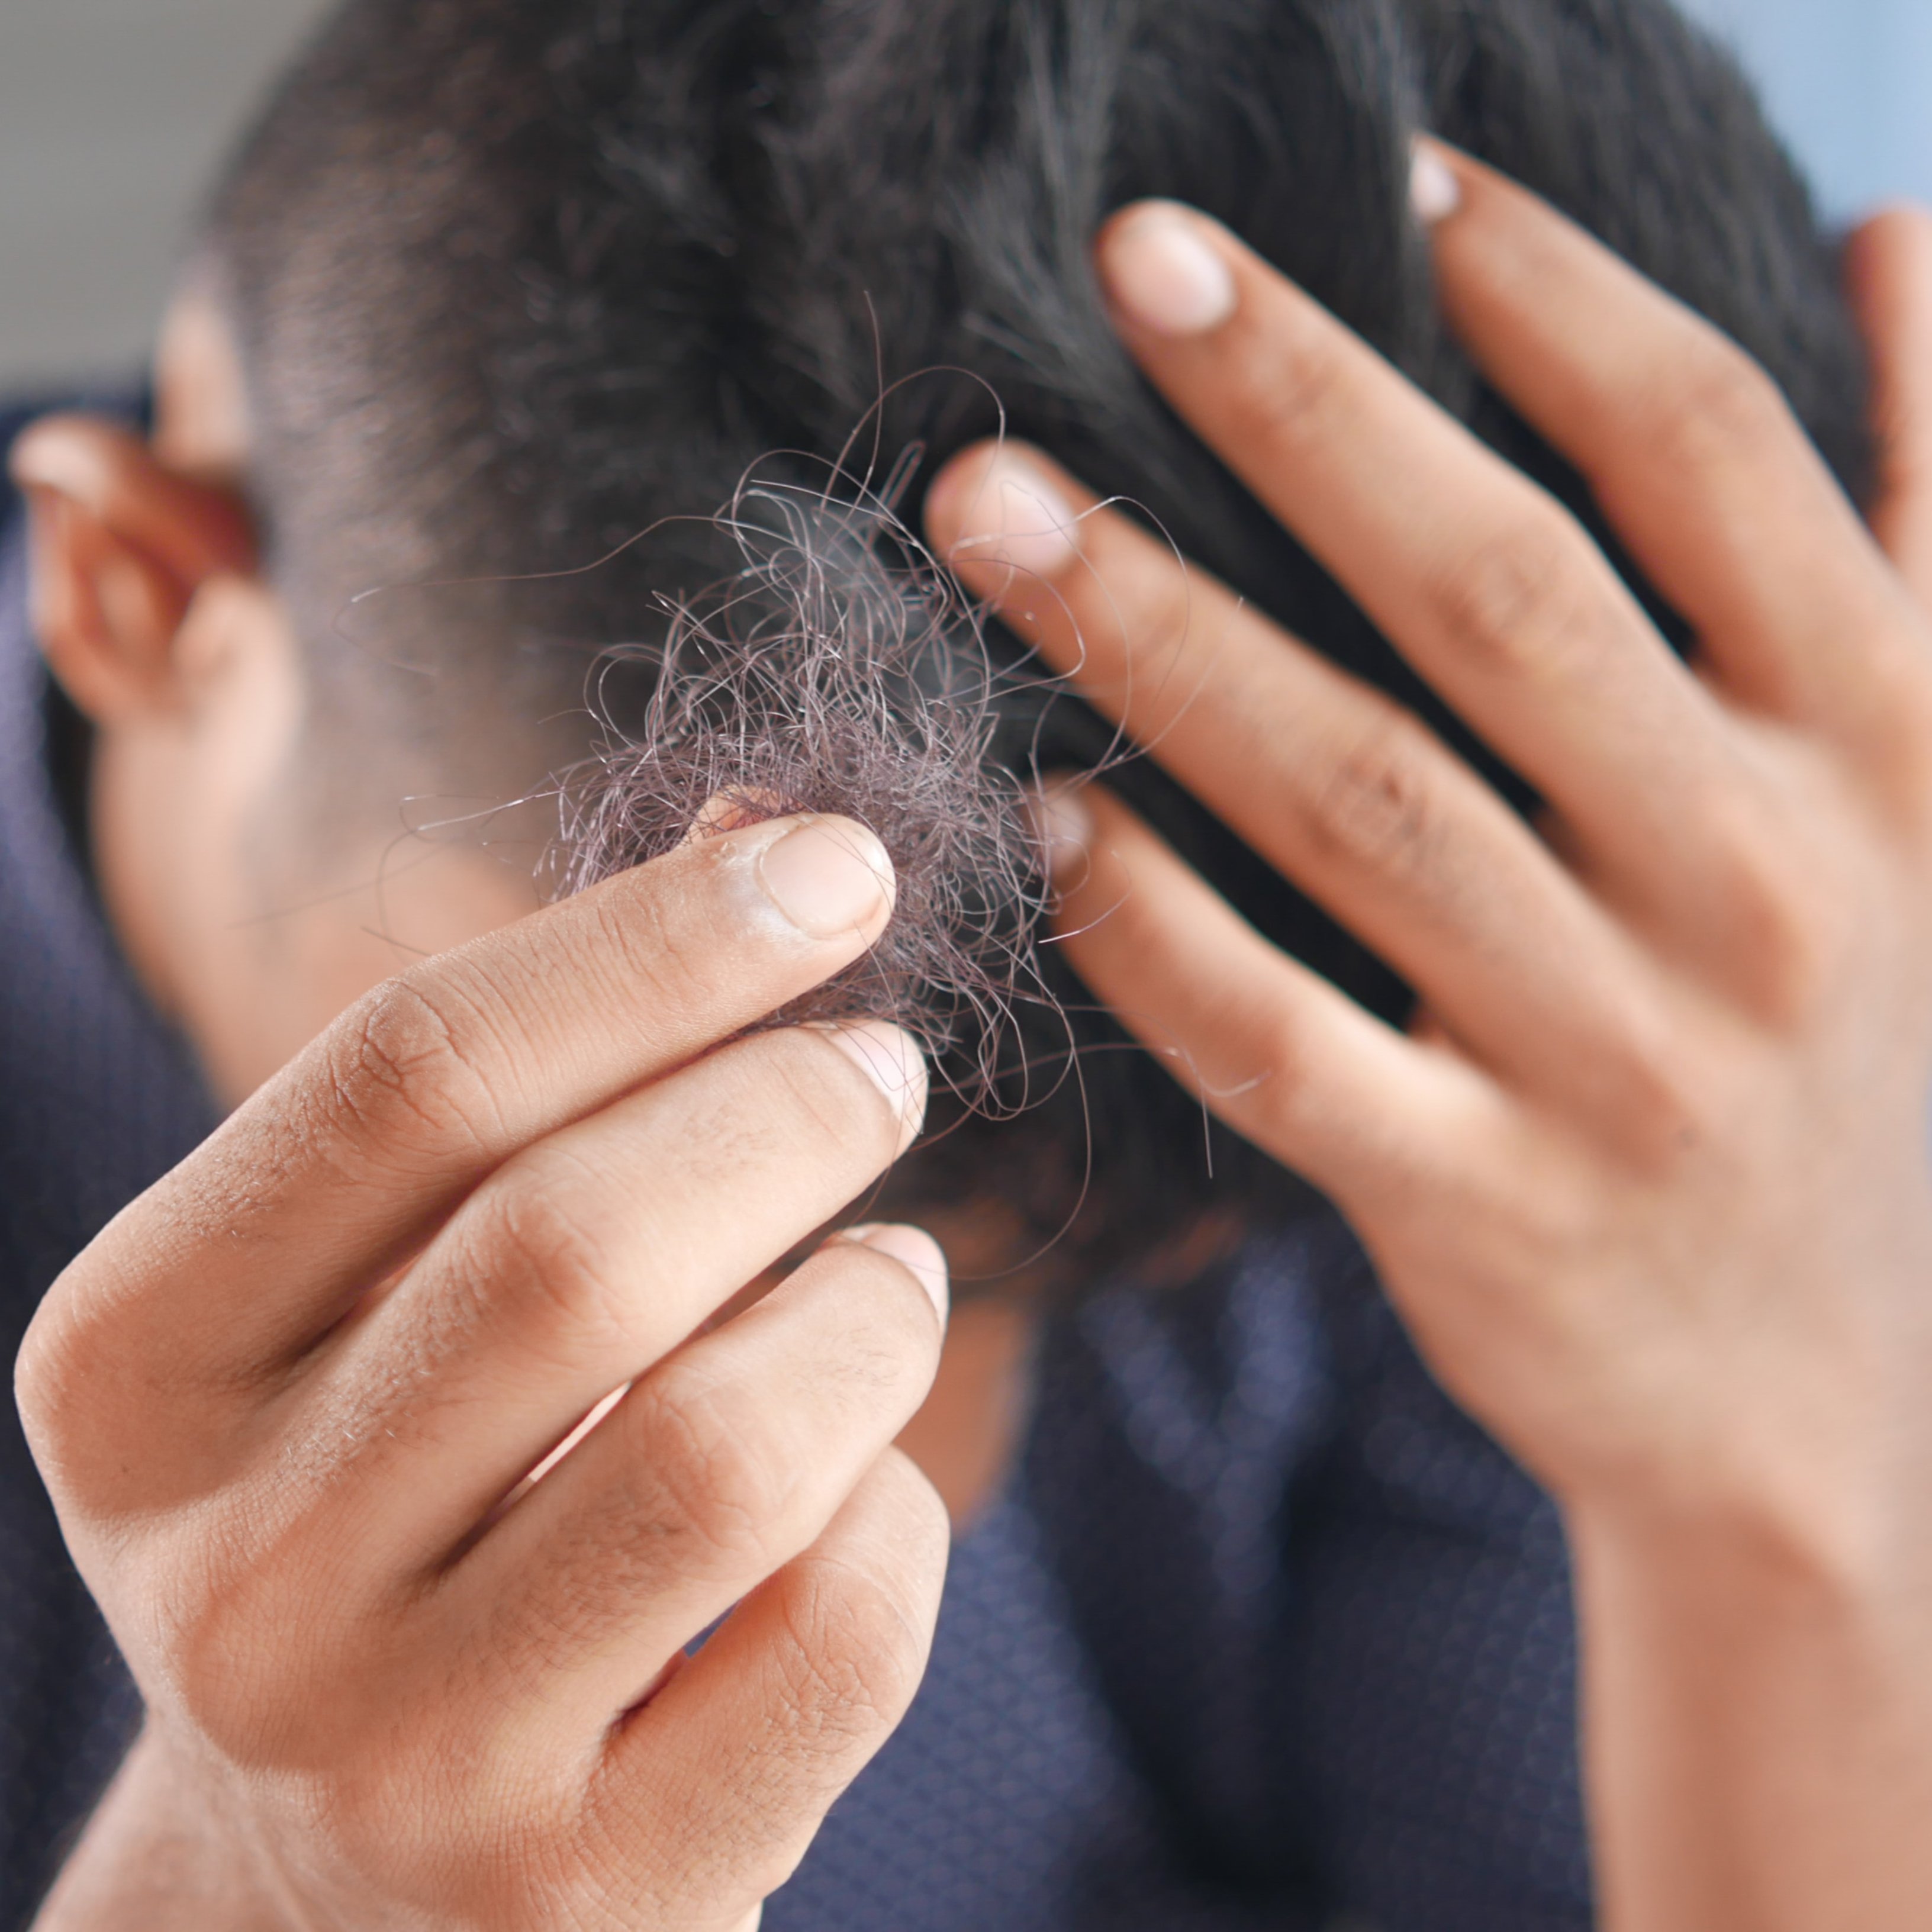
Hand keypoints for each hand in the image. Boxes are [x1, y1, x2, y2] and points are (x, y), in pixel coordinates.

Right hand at [20, 814, 947, 1930]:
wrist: (337, 1890)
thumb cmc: (395, 1502)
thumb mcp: (386, 1293)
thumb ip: (549, 1074)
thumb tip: (770, 838)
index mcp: (144, 1364)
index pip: (412, 1072)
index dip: (659, 941)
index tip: (836, 867)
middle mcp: (236, 1574)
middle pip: (573, 1245)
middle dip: (788, 1108)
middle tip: (881, 1068)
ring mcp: (403, 1762)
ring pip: (730, 1450)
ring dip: (870, 1316)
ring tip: (893, 1277)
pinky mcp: (585, 1902)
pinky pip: (840, 1631)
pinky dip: (900, 1513)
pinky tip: (863, 1486)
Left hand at [927, 152, 1931, 1927]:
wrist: (1837, 1398)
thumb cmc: (1865, 1047)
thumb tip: (1907, 231)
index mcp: (1876, 740)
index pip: (1704, 455)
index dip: (1552, 294)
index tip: (1394, 173)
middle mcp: (1753, 876)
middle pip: (1494, 592)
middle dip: (1302, 408)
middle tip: (1126, 262)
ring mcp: (1613, 1053)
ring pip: (1353, 800)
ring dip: (1159, 638)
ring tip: (989, 508)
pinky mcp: (1484, 1204)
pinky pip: (1288, 1045)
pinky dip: (1158, 932)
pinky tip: (1045, 825)